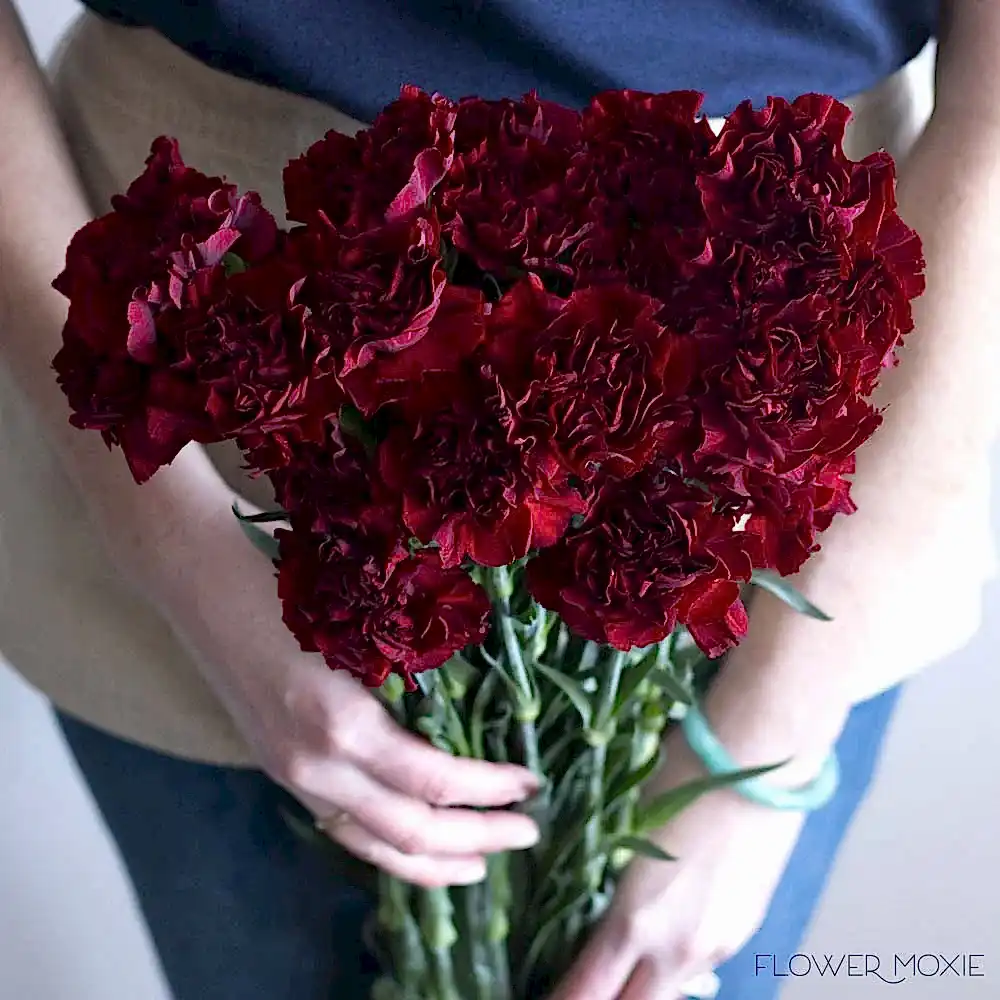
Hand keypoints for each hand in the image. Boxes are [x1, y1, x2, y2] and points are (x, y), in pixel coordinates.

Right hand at [142, 479, 540, 887]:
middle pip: (410, 830)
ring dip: (433, 863)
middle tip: (529, 831)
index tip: (532, 782)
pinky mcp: (283, 774)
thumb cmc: (292, 583)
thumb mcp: (364, 625)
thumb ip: (414, 673)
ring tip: (481, 865)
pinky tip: (417, 850)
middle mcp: (316, 764)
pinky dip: (387, 851)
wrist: (205, 585)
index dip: (491, 790)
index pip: (435, 781)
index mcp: (342, 721)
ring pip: (373, 847)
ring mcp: (294, 776)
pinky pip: (343, 832)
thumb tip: (492, 702)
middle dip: (478, 839)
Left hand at [550, 729, 806, 999]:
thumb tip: (589, 905)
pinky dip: (674, 958)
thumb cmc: (683, 773)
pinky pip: (699, 961)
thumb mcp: (624, 824)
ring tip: (619, 961)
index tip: (547, 991)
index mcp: (637, 919)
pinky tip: (663, 931)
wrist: (762, 754)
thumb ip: (606, 882)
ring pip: (670, 988)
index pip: (587, 990)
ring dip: (642, 983)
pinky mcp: (745, 926)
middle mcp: (680, 946)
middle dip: (602, 999)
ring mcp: (719, 941)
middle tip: (581, 985)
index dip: (562, 997)